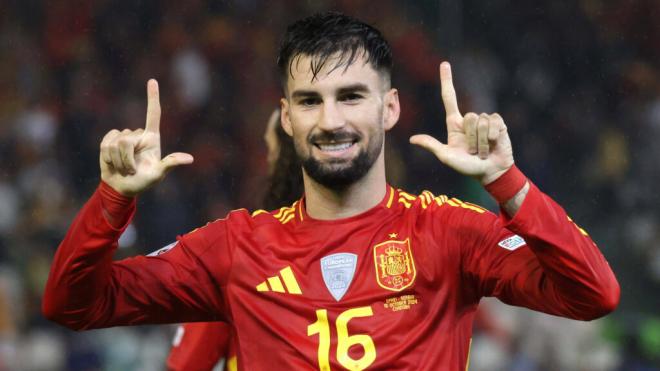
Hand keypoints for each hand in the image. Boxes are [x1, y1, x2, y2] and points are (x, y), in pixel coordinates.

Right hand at [99, 79, 193, 196]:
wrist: (122, 188)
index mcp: (152, 138)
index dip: (152, 97)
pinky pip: (106, 144)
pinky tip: (112, 163)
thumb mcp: (158, 174)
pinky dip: (108, 158)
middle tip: (132, 169)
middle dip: (128, 159)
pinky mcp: (108, 141)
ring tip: (124, 168)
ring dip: (119, 161)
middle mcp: (137, 134)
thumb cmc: (143, 182)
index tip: (152, 81)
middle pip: (128, 138)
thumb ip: (171, 164)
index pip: (153, 114)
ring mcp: (122, 137)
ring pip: (116, 143)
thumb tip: (190, 159)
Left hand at [410, 62, 513, 184]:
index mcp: (455, 124)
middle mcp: (469, 120)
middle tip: (472, 151)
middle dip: (471, 138)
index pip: (449, 98)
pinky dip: (492, 136)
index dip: (447, 80)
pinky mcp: (498, 123)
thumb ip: (431, 145)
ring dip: (481, 141)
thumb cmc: (467, 167)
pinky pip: (493, 122)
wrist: (490, 172)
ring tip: (482, 151)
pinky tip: (493, 144)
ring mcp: (484, 120)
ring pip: (480, 121)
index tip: (444, 64)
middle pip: (468, 116)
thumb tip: (412, 139)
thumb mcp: (446, 156)